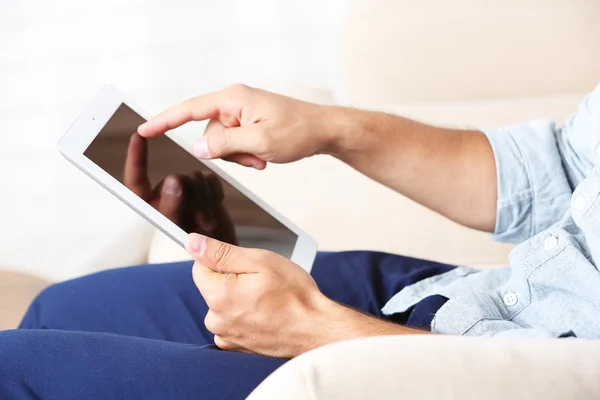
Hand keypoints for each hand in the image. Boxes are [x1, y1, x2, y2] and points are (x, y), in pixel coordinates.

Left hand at [124, 133, 237, 243]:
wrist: (225, 249)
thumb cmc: (198, 246)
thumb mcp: (181, 229)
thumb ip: (173, 206)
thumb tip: (172, 178)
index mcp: (150, 205)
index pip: (136, 180)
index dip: (135, 158)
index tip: (138, 135)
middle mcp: (165, 194)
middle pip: (176, 178)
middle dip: (191, 195)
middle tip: (201, 219)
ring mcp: (185, 190)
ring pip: (195, 176)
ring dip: (205, 198)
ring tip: (207, 219)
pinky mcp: (204, 187)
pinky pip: (210, 178)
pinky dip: (215, 194)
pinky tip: (215, 207)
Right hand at [137, 84, 340, 168]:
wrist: (323, 131)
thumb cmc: (298, 131)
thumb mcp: (260, 142)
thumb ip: (225, 145)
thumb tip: (197, 148)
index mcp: (233, 99)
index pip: (190, 110)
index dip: (165, 121)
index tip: (144, 129)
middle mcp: (234, 102)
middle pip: (209, 134)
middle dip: (228, 152)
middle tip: (255, 157)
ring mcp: (242, 113)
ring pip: (222, 143)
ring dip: (240, 156)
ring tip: (264, 156)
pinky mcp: (249, 122)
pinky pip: (235, 143)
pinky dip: (247, 154)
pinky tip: (265, 156)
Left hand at [185, 233, 427, 358]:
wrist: (316, 329)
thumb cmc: (294, 295)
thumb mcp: (259, 261)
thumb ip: (220, 252)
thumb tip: (192, 243)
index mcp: (218, 296)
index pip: (200, 267)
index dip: (223, 259)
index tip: (245, 263)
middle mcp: (216, 320)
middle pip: (212, 287)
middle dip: (232, 279)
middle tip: (262, 282)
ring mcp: (227, 336)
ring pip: (223, 305)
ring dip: (239, 298)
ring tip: (267, 299)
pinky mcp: (237, 346)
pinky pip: (232, 323)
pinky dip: (245, 316)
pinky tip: (266, 314)